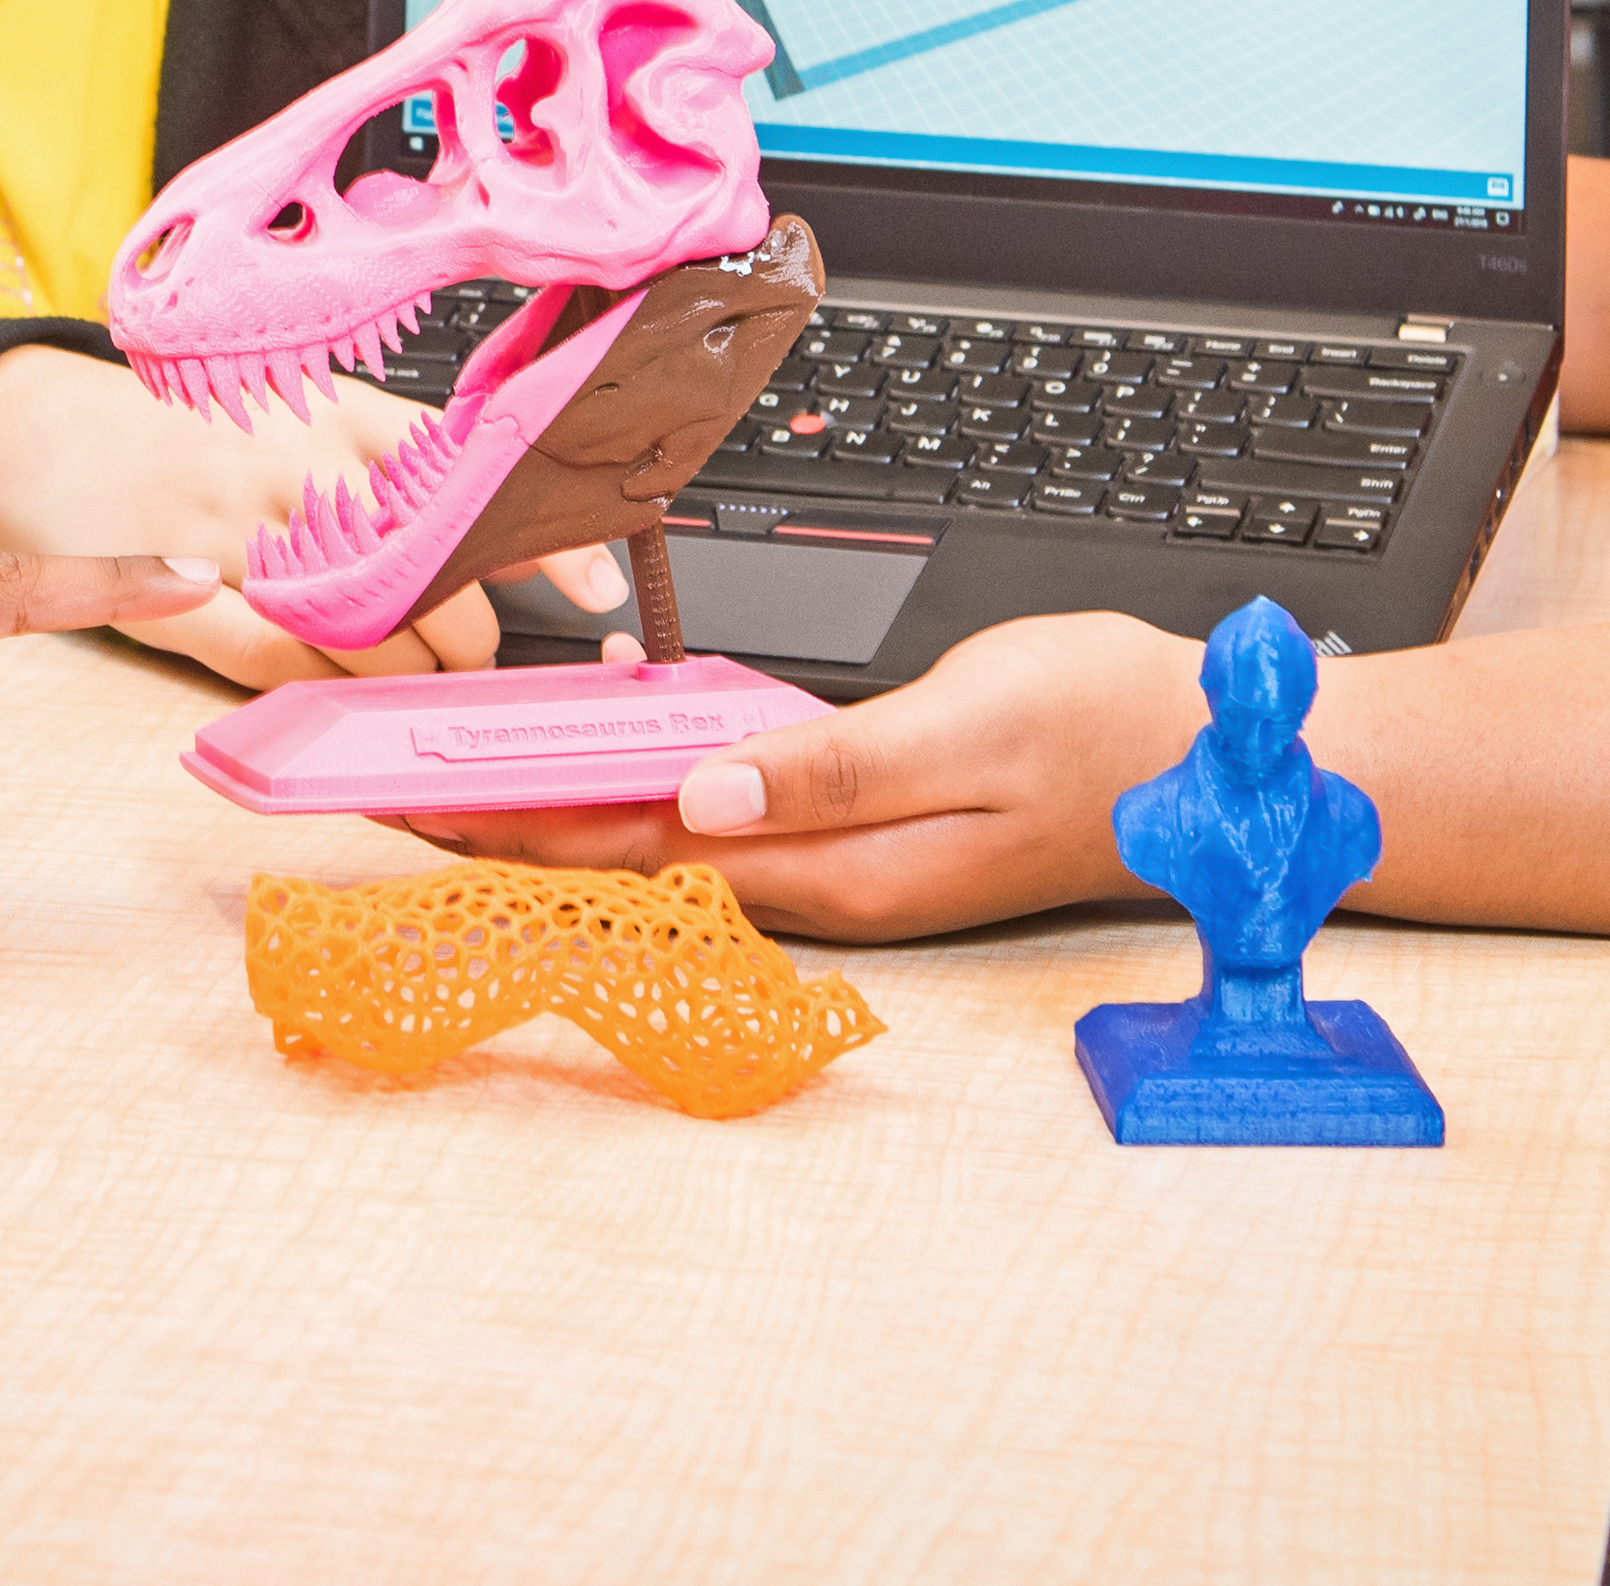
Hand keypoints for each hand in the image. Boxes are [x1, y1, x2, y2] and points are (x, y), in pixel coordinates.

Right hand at [0, 344, 632, 689]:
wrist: (42, 429)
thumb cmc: (192, 432)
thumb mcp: (304, 420)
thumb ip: (400, 473)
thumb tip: (520, 530)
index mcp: (344, 418)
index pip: (470, 477)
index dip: (544, 537)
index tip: (603, 584)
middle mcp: (304, 472)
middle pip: (432, 578)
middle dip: (467, 640)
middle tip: (465, 660)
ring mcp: (241, 535)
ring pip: (368, 634)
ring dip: (405, 679)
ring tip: (406, 685)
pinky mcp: (181, 597)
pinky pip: (275, 666)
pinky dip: (316, 695)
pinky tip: (328, 699)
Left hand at [400, 609, 1196, 942]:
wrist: (1221, 755)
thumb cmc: (1105, 726)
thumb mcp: (966, 725)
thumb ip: (831, 773)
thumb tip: (700, 799)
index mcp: (842, 867)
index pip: (637, 854)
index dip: (515, 831)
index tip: (412, 807)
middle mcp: (832, 884)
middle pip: (634, 864)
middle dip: (508, 832)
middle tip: (389, 798)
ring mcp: (852, 868)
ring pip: (674, 849)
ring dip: (568, 819)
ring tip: (462, 791)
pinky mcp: (870, 838)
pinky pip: (728, 829)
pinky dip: (648, 799)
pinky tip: (612, 771)